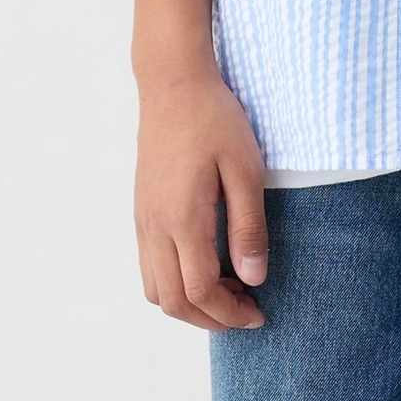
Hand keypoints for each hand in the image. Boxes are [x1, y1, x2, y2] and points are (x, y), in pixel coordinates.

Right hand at [134, 65, 268, 332]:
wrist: (173, 83)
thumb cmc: (215, 119)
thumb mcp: (245, 169)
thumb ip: (248, 227)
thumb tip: (254, 278)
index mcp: (181, 219)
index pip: (200, 291)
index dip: (229, 312)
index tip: (259, 312)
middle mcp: (154, 227)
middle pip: (172, 302)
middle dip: (210, 318)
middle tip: (246, 310)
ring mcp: (142, 219)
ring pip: (154, 289)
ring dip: (189, 304)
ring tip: (228, 290)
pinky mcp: (141, 210)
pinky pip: (149, 265)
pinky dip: (174, 282)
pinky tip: (205, 264)